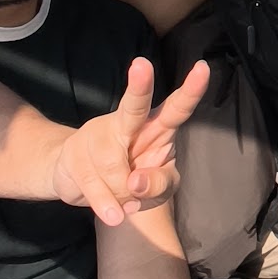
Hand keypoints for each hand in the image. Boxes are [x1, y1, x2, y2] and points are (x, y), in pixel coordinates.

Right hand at [52, 57, 211, 224]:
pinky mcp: (74, 152)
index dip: (191, 91)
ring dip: (121, 193)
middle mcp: (127, 124)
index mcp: (157, 128)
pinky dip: (105, 204)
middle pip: (134, 106)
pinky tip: (113, 213)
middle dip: (139, 87)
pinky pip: (92, 184)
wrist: (83, 185)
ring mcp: (98, 134)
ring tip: (125, 201)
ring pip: (112, 165)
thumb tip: (136, 182)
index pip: (177, 108)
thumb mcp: (160, 189)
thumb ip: (159, 184)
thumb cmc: (134, 180)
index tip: (203, 68)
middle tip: (142, 65)